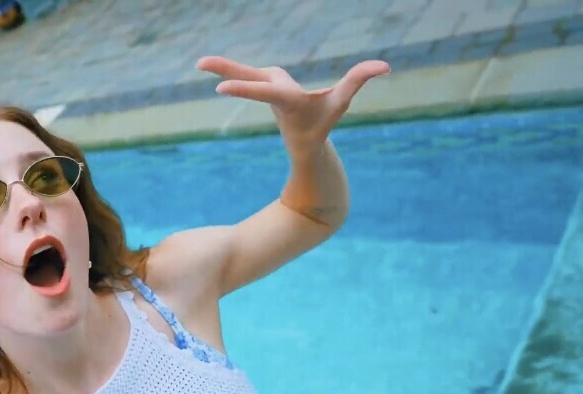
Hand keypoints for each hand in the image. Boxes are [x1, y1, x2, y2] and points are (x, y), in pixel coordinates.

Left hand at [197, 56, 388, 152]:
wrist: (304, 144)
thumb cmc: (322, 123)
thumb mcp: (342, 103)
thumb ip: (358, 81)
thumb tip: (384, 66)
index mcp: (288, 101)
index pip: (266, 92)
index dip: (244, 89)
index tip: (219, 88)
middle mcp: (274, 93)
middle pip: (247, 78)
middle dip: (225, 69)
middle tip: (198, 62)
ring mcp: (267, 89)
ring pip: (244, 74)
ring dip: (222, 66)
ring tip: (199, 61)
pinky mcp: (264, 86)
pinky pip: (245, 76)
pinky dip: (230, 69)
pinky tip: (210, 64)